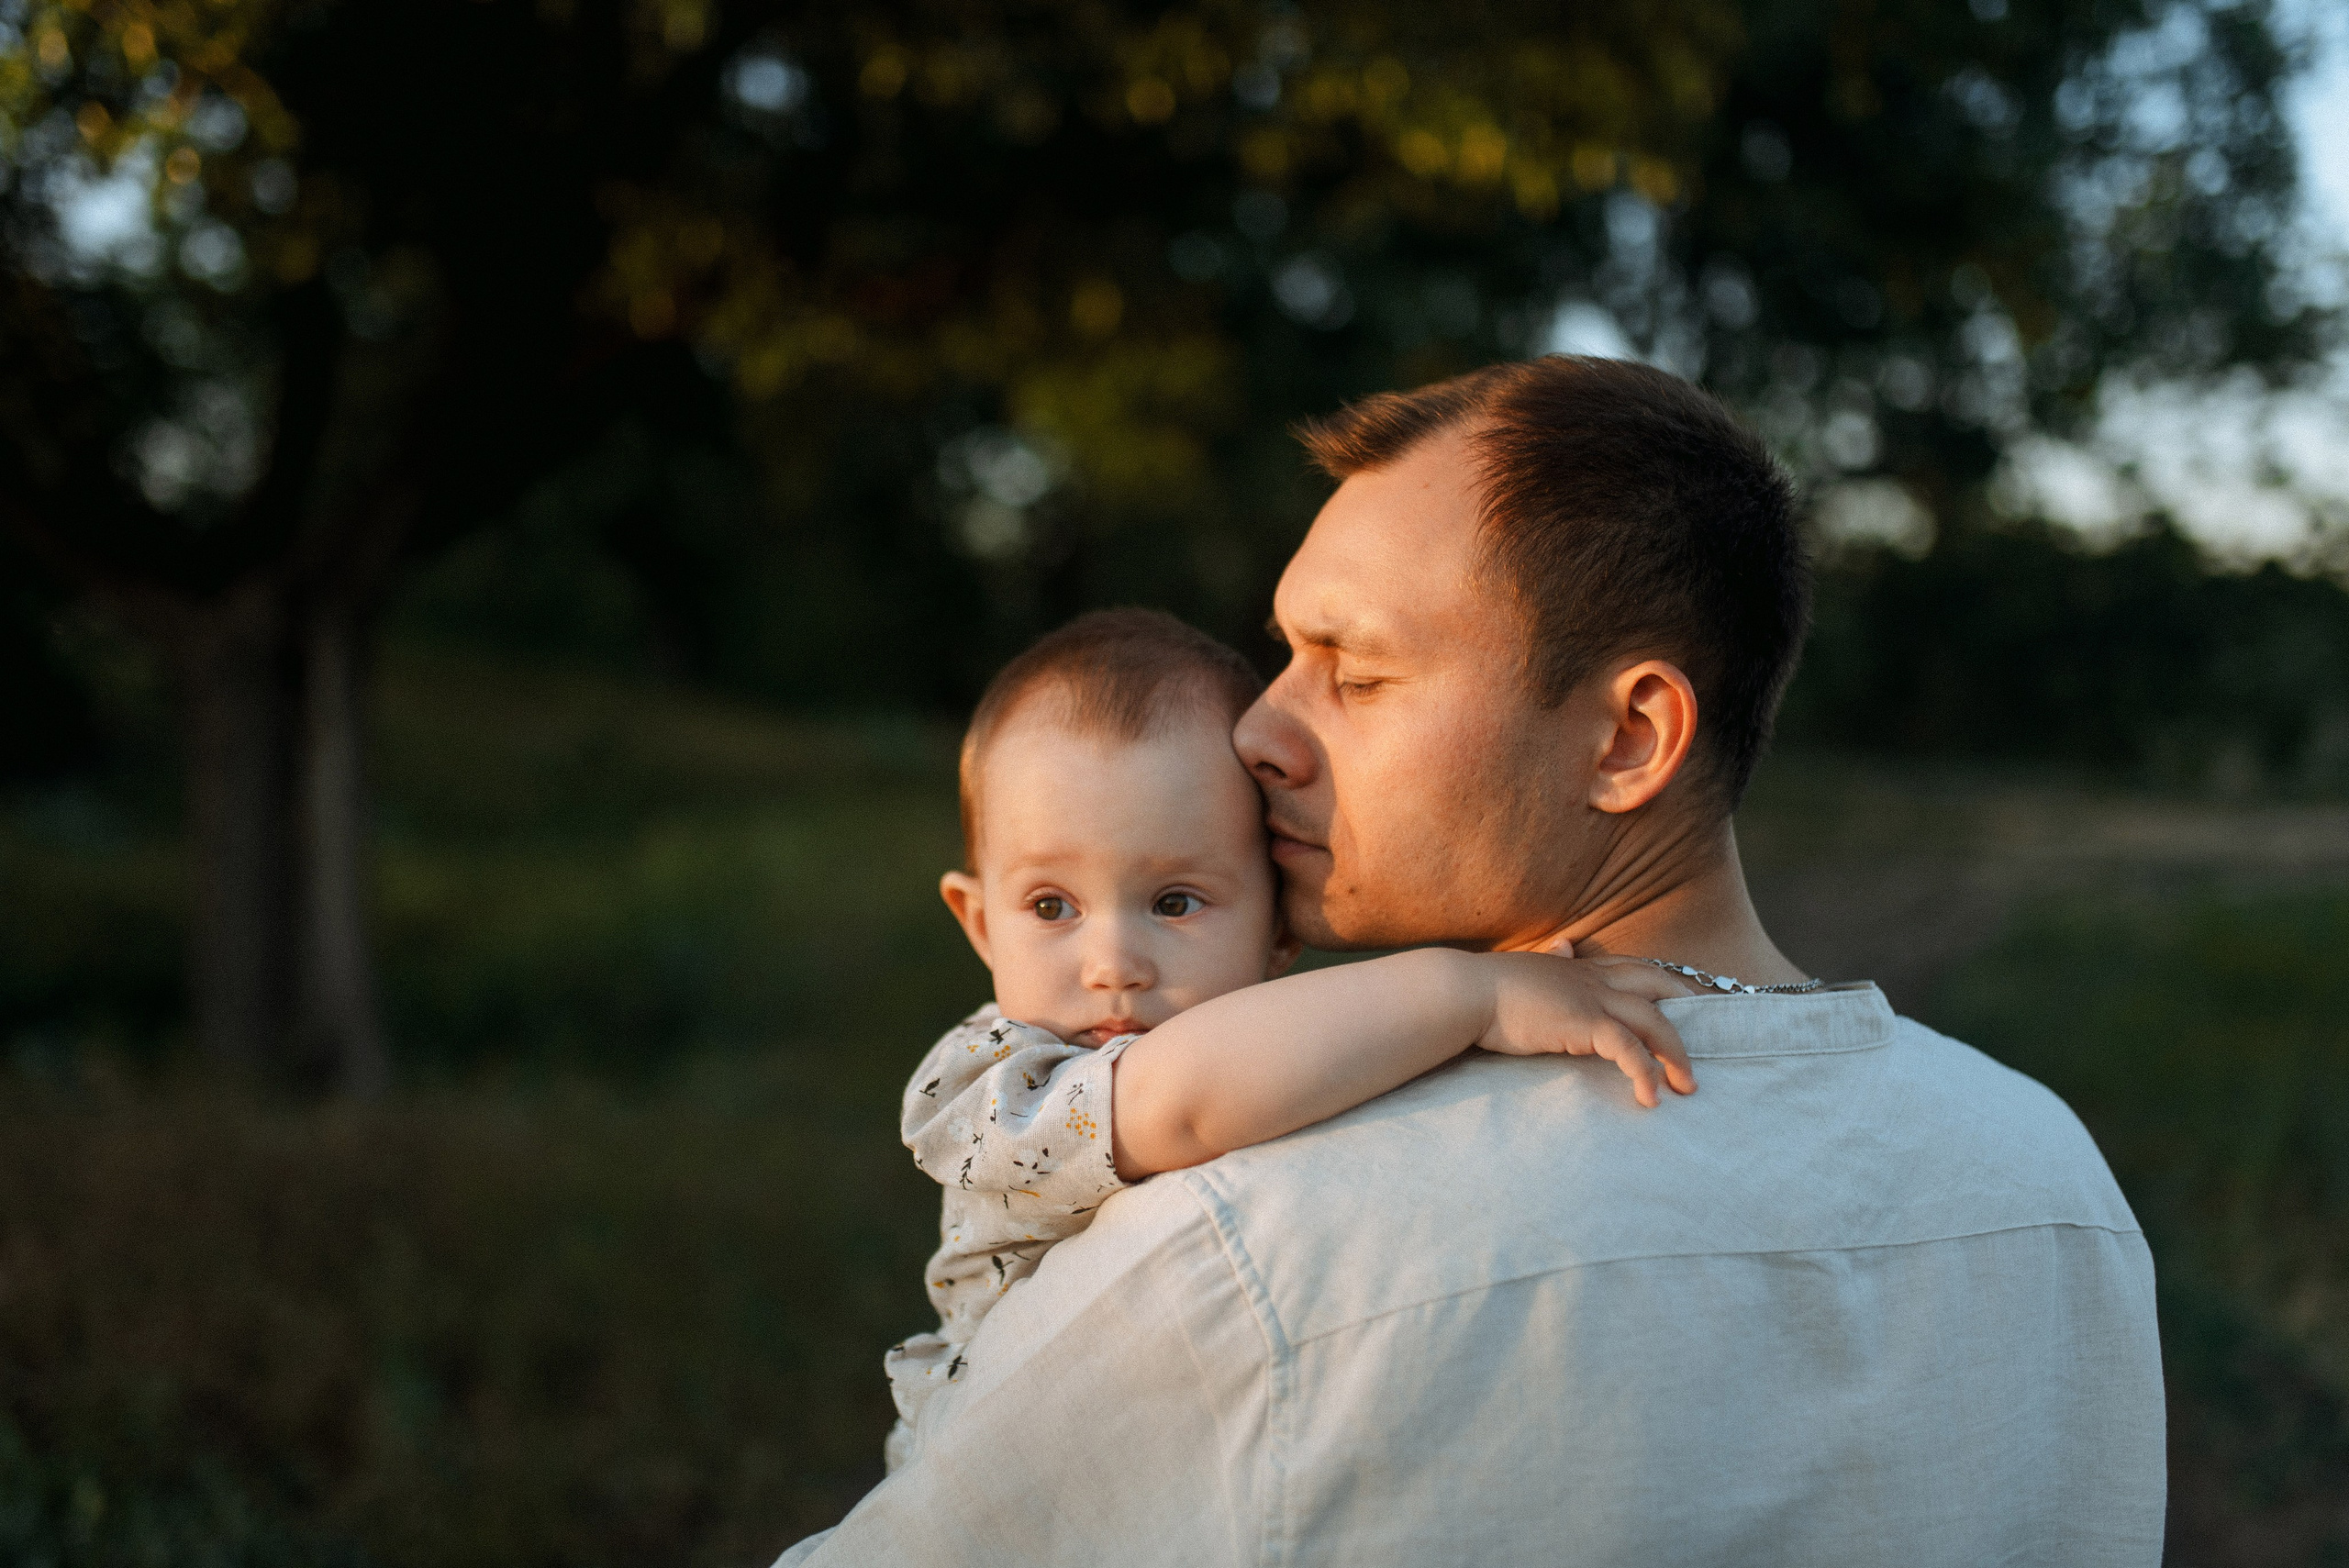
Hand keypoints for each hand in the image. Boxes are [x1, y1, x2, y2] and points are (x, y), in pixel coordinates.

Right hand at [1470, 951, 1695, 1107]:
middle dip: (1689, 1008)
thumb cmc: (1488, 987)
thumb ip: (1553, 959)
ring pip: (1653, 1020)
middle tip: (1709, 1037)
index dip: (1664, 983)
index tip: (1686, 1001)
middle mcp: (1592, 979)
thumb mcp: (1529, 968)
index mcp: (1580, 968)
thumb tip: (1565, 943)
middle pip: (1658, 985)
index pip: (1634, 968)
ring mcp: (1591, 999)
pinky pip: (1628, 1048)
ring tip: (1687, 1086)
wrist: (1464, 993)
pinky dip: (1645, 1071)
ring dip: (1676, 1053)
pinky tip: (1651, 1096)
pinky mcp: (1584, 1024)